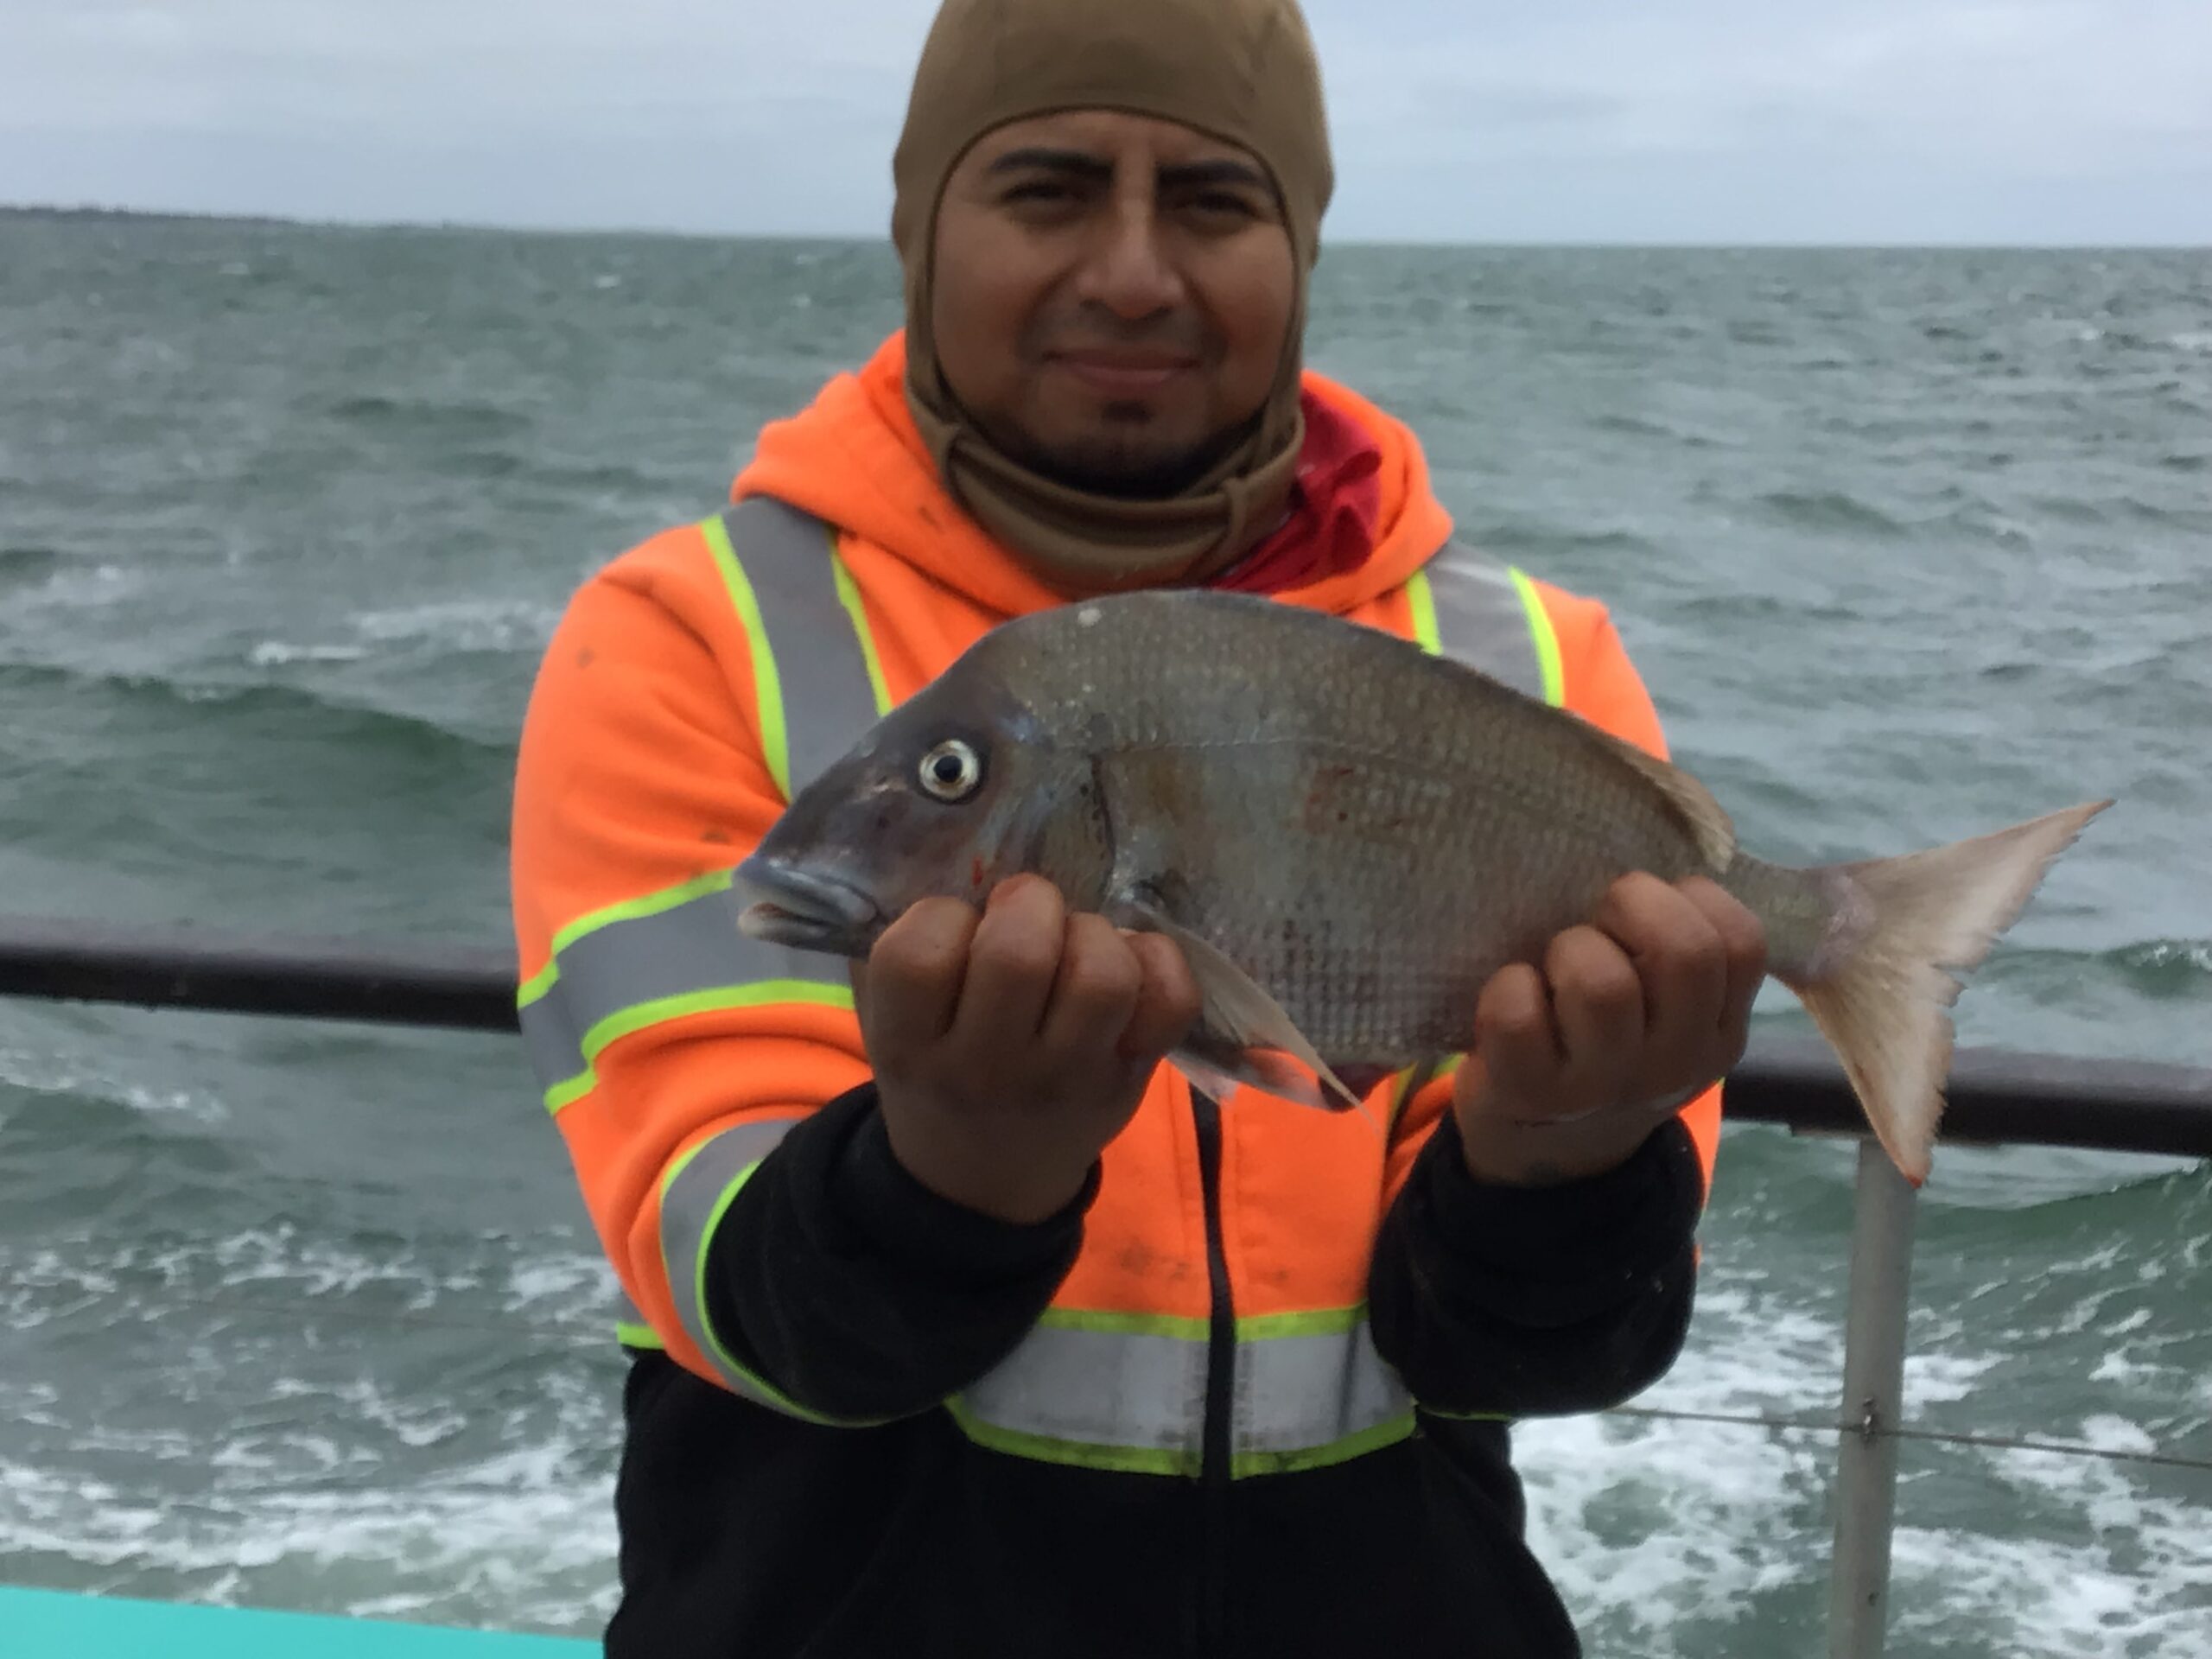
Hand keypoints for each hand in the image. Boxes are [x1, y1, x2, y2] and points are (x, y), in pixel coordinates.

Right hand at [854, 875, 1200, 1224]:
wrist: (980, 1181)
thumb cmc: (935, 1071)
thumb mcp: (889, 1021)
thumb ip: (905, 948)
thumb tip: (952, 853)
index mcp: (910, 1046)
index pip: (919, 952)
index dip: (942, 917)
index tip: (957, 931)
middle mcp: (987, 1069)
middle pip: (1020, 953)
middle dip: (1027, 906)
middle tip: (1024, 920)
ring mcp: (1069, 1078)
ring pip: (1103, 973)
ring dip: (1092, 934)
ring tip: (1074, 944)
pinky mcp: (1131, 1077)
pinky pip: (1171, 999)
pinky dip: (1157, 962)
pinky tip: (1125, 965)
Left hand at [1453, 873, 1764, 1187]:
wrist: (1547, 1150)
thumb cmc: (1604, 1046)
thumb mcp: (1667, 1014)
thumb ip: (1677, 952)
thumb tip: (1657, 842)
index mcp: (1720, 1032)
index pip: (1742, 940)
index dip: (1691, 900)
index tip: (1651, 913)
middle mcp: (1676, 1062)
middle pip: (1684, 951)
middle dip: (1633, 906)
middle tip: (1601, 921)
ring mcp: (1605, 1084)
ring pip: (1601, 983)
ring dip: (1569, 950)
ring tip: (1554, 968)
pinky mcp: (1531, 1092)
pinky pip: (1518, 1011)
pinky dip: (1508, 987)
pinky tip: (1514, 997)